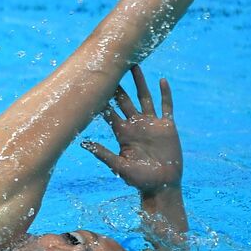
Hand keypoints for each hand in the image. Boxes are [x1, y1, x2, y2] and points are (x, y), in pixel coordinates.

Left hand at [83, 65, 182, 194]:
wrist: (162, 184)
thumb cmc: (139, 179)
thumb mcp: (120, 166)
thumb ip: (104, 154)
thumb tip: (84, 144)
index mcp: (122, 133)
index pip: (110, 111)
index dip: (103, 98)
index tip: (94, 82)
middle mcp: (135, 124)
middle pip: (125, 99)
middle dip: (118, 84)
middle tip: (111, 65)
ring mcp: (151, 124)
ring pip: (144, 97)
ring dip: (139, 82)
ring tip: (135, 65)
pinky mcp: (167, 126)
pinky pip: (166, 107)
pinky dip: (165, 94)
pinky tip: (162, 81)